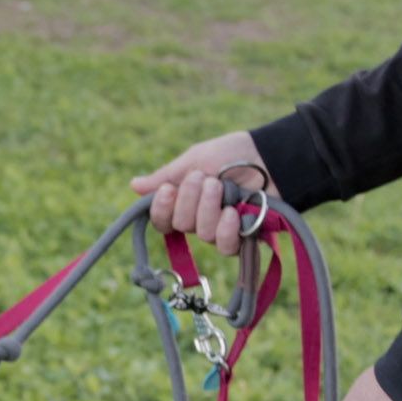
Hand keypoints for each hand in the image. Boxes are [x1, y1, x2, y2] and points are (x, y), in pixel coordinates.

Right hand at [128, 132, 270, 251]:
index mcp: (184, 202)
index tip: (169, 189)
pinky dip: (226, 230)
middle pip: (180, 225)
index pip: (161, 221)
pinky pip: (225, 246)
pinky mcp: (243, 237)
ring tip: (221, 187)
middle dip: (190, 199)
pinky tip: (232, 213)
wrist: (267, 156)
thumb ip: (166, 177)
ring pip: (202, 234)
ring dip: (209, 208)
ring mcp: (220, 230)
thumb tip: (134, 186)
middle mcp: (199, 219)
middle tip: (206, 178)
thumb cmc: (231, 154)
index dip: (161, 209)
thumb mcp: (194, 161)